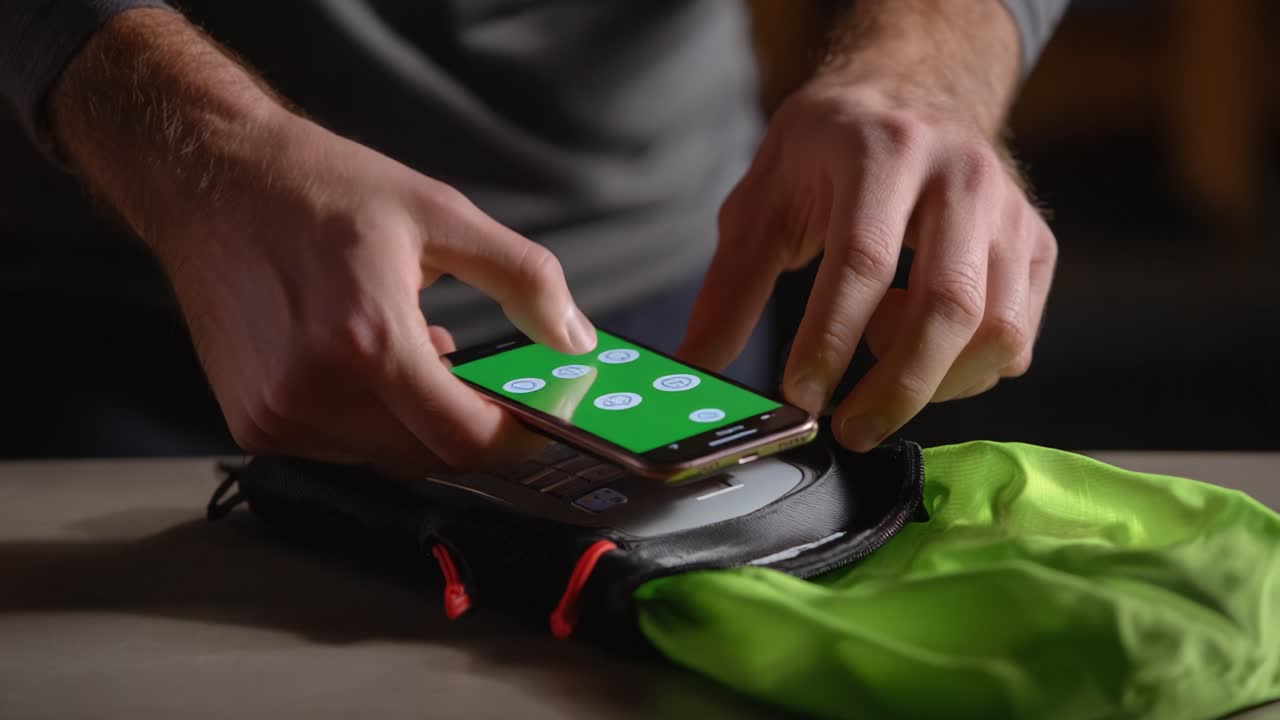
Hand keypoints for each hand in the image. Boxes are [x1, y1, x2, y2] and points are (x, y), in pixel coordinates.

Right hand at [48, 9, 596, 474]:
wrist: (209, 181)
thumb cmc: (322, 188)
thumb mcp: (439, 213)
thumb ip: (522, 277)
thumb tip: (576, 338)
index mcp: (367, 339)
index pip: (461, 439)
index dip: (510, 440)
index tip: (532, 421)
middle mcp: (315, 391)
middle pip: (426, 456)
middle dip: (462, 425)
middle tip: (472, 376)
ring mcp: (277, 414)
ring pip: (384, 457)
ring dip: (413, 422)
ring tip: (407, 352)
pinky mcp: (252, 423)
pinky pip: (338, 449)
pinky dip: (367, 421)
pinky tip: (363, 363)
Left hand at [680, 80, 1055, 450]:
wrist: (911, 92)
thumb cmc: (830, 151)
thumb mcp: (765, 199)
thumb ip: (731, 286)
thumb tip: (694, 369)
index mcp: (883, 153)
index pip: (863, 262)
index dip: (830, 341)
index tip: (798, 395)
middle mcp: (961, 176)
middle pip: (948, 306)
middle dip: (895, 388)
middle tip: (848, 430)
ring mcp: (1010, 213)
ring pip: (995, 331)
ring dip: (933, 381)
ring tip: (878, 363)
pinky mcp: (1036, 246)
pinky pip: (1015, 339)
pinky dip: (967, 371)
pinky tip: (920, 345)